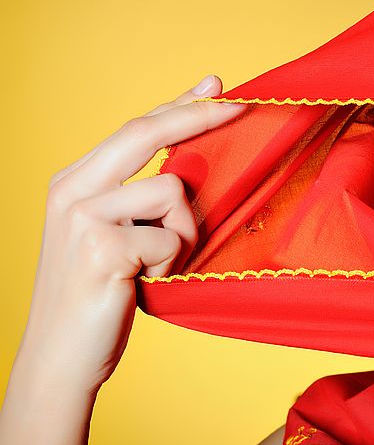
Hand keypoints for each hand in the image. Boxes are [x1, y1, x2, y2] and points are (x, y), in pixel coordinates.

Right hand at [18, 75, 246, 393]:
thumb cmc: (97, 297)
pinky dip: (172, 265)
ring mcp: (83, 216)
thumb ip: (139, 201)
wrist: (61, 358)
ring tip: (156, 266)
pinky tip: (144, 284)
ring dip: (183, 234)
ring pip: (171, 192)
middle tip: (240, 104)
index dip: (178, 105)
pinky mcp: (102, 247)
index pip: (134, 129)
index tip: (215, 86)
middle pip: (146, 132)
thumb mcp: (113, 236)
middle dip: (199, 115)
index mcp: (75, 181)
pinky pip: (171, 239)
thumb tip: (190, 169)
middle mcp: (73, 189)